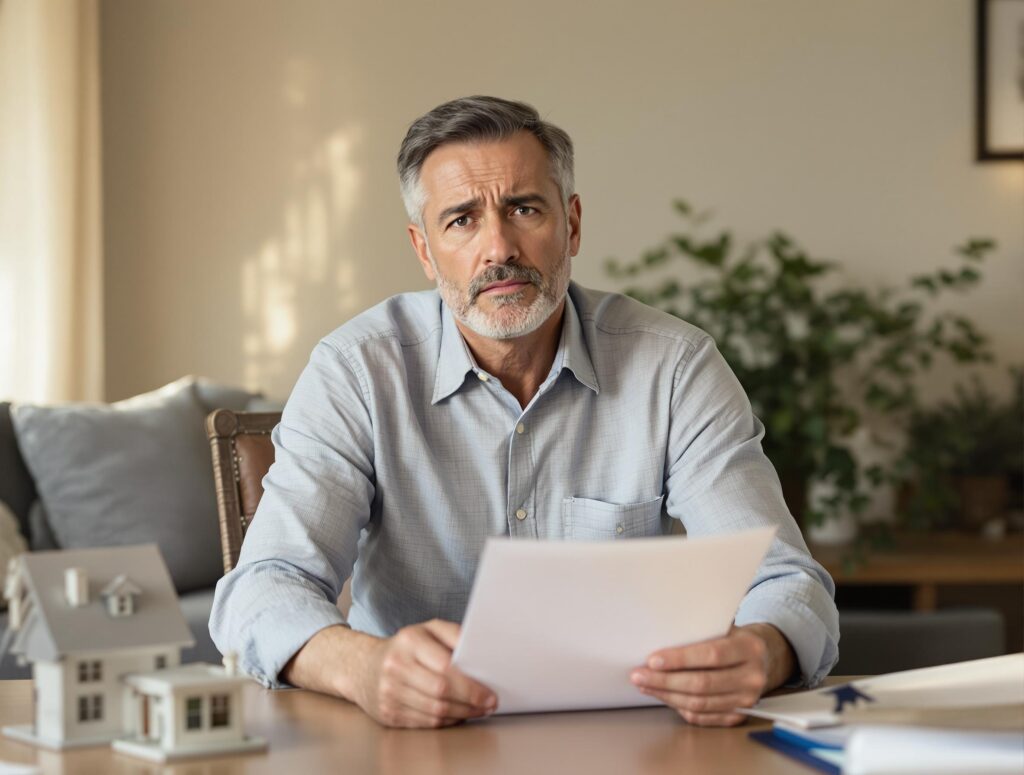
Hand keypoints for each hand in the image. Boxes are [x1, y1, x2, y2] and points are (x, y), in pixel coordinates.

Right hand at [353, 619, 497, 728]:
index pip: (446, 667)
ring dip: (463, 714)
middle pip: (441, 691)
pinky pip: (426, 722)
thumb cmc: (406, 647)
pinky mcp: (388, 714)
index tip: (490, 692)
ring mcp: (389, 692)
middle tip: (490, 704)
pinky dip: (447, 721)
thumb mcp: (428, 630)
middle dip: (471, 701)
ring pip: (435, 711)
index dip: (471, 684)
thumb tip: (479, 652)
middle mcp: (396, 666)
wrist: (363, 666)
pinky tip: (458, 715)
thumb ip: (454, 634)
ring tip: (479, 710)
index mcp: (409, 640)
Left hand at [629, 623, 794, 726]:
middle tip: (639, 675)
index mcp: (749, 648)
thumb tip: (658, 638)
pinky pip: (704, 717)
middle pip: (702, 684)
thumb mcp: (724, 626)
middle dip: (665, 681)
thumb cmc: (735, 637)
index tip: (652, 660)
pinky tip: (664, 697)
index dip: (680, 659)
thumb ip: (699, 632)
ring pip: (700, 704)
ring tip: (645, 685)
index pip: (711, 655)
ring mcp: (748, 699)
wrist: (766, 656)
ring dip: (667, 696)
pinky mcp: (740, 714)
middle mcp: (752, 676)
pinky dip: (680, 707)